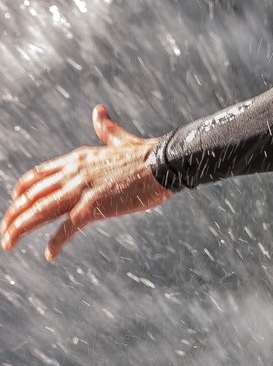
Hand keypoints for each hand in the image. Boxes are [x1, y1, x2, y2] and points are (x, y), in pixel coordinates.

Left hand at [2, 105, 172, 261]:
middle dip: (14, 215)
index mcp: (76, 159)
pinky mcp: (94, 206)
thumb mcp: (120, 139)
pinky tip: (50, 255)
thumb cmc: (147, 153)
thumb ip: (106, 128)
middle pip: (32, 196)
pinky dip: (56, 243)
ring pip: (40, 212)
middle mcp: (73, 173)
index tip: (14, 204)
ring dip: (20, 229)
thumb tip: (99, 110)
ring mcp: (82, 190)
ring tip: (9, 243)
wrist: (164, 162)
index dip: (21, 191)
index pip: (38, 176)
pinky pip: (68, 228)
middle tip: (5, 232)